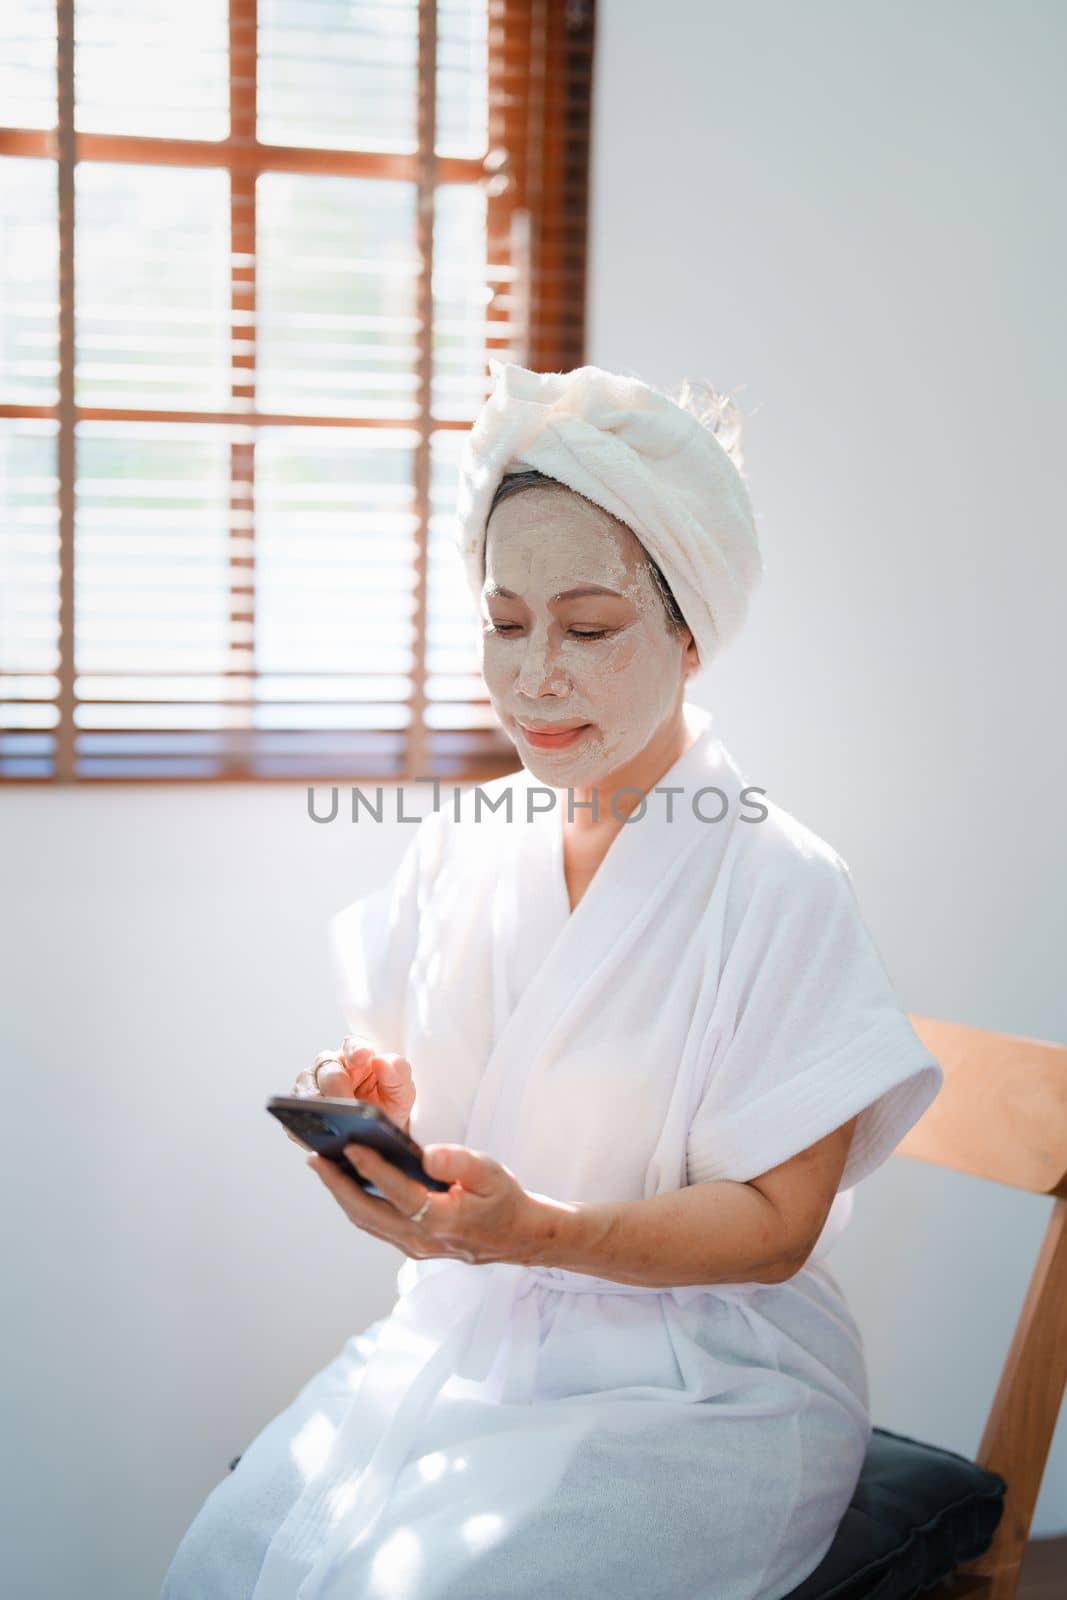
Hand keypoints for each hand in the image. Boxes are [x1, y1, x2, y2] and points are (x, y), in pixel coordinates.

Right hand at [288, 1035, 415, 1136]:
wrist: (376, 1130)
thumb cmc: (388, 1103)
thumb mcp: (402, 1089)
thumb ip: (398, 1072)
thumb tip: (381, 1060)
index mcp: (356, 1054)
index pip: (353, 1045)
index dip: (356, 1050)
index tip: (363, 1057)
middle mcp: (330, 1065)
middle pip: (328, 1072)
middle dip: (338, 1090)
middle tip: (349, 1107)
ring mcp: (311, 1085)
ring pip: (307, 1092)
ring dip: (318, 1108)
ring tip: (332, 1122)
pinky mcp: (299, 1107)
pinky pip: (294, 1114)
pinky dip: (303, 1124)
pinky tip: (316, 1135)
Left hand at [306, 1142, 551, 1266]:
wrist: (517, 1237)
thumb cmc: (503, 1199)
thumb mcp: (491, 1173)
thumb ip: (460, 1162)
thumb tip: (426, 1155)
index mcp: (442, 1220)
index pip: (398, 1192)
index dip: (372, 1168)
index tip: (350, 1144)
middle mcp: (421, 1239)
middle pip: (367, 1213)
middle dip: (337, 1185)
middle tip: (314, 1157)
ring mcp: (413, 1247)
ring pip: (367, 1221)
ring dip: (341, 1194)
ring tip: (322, 1165)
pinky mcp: (410, 1245)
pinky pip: (375, 1223)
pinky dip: (356, 1201)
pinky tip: (346, 1179)